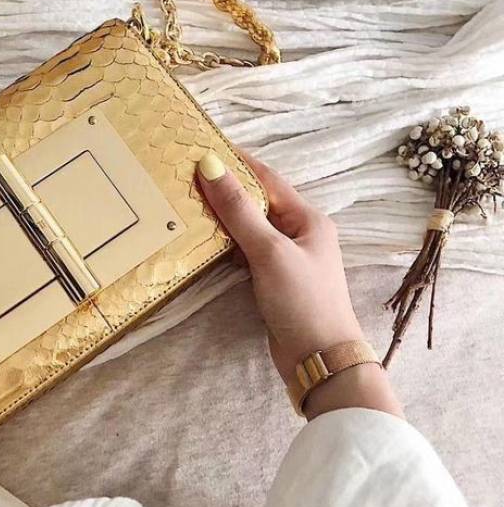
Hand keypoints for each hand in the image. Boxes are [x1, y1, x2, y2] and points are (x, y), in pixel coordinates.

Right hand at [197, 150, 402, 419]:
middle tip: (186, 176)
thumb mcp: (269, 251)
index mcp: (307, 218)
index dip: (236, 161)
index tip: (203, 146)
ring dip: (223, 216)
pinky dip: (226, 243)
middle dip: (225, 188)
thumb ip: (239, 210)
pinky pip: (246, 251)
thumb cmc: (302, 301)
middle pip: (257, 201)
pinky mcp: (274, 280)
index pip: (266, 178)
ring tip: (188, 203)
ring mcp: (287, 258)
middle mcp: (299, 233)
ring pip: (249, 227)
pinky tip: (204, 241)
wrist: (320, 361)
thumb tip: (209, 165)